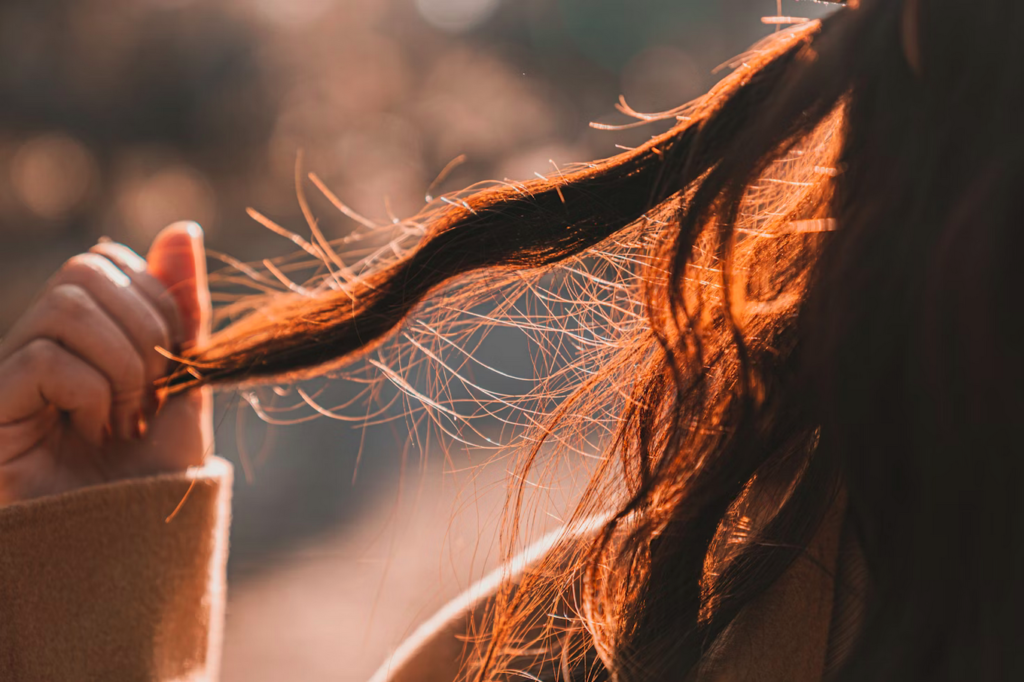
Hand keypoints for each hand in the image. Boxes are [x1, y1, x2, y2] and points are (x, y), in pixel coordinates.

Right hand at [0, 222, 212, 504]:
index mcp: (84, 332)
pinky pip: (45, 358)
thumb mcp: (185, 382)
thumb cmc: (154, 472)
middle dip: (145, 331)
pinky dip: (92, 394)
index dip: (159, 302)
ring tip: (124, 421)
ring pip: (68, 306)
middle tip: (150, 398)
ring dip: (122, 366)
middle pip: (86, 268)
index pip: (109, 260)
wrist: (130, 548)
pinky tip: (94, 434)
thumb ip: (182, 308)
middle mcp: (37, 342)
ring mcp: (9, 372)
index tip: (175, 367)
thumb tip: (183, 228)